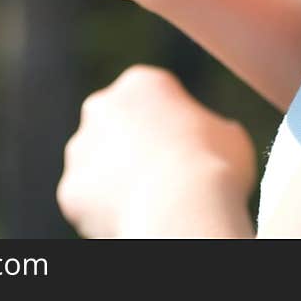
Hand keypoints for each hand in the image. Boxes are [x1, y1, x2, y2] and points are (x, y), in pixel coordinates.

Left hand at [56, 64, 256, 238]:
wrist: (181, 208)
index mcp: (142, 82)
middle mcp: (102, 106)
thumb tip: (213, 139)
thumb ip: (212, 129)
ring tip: (149, 203)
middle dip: (132, 147)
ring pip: (98, 164)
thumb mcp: (230, 134)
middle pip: (117, 127)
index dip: (171, 128)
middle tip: (163, 177)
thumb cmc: (215, 167)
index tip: (187, 152)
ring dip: (115, 179)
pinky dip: (104, 212)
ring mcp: (81, 148)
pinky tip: (133, 218)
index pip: (153, 101)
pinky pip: (88, 201)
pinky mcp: (70, 188)